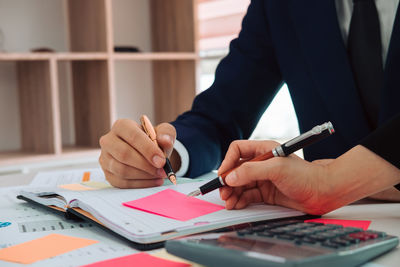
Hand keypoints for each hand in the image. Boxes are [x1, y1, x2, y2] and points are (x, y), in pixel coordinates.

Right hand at [99, 119, 176, 187]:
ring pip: (122, 170)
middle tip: (162, 171)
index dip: (148, 149)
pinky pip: (122, 183)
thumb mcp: (163, 132)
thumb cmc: (154, 140)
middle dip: (146, 165)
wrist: (147, 152)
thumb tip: (165, 141)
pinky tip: (154, 181)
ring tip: (160, 175)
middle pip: (124, 154)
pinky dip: (141, 184)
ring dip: (144, 175)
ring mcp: (105, 158)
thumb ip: (166, 134)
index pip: (132, 136)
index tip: (162, 161)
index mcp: (121, 126)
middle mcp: (109, 141)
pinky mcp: (108, 174)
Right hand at [218, 140, 332, 214]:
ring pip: (240, 184)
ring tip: (228, 202)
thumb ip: (251, 171)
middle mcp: (261, 163)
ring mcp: (263, 179)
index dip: (228, 162)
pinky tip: (236, 205)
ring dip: (232, 193)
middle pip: (236, 170)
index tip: (222, 175)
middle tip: (223, 193)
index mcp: (264, 150)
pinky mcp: (266, 193)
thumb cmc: (305, 175)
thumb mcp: (276, 169)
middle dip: (228, 181)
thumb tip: (230, 177)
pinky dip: (240, 200)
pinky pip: (248, 196)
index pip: (238, 151)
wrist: (323, 192)